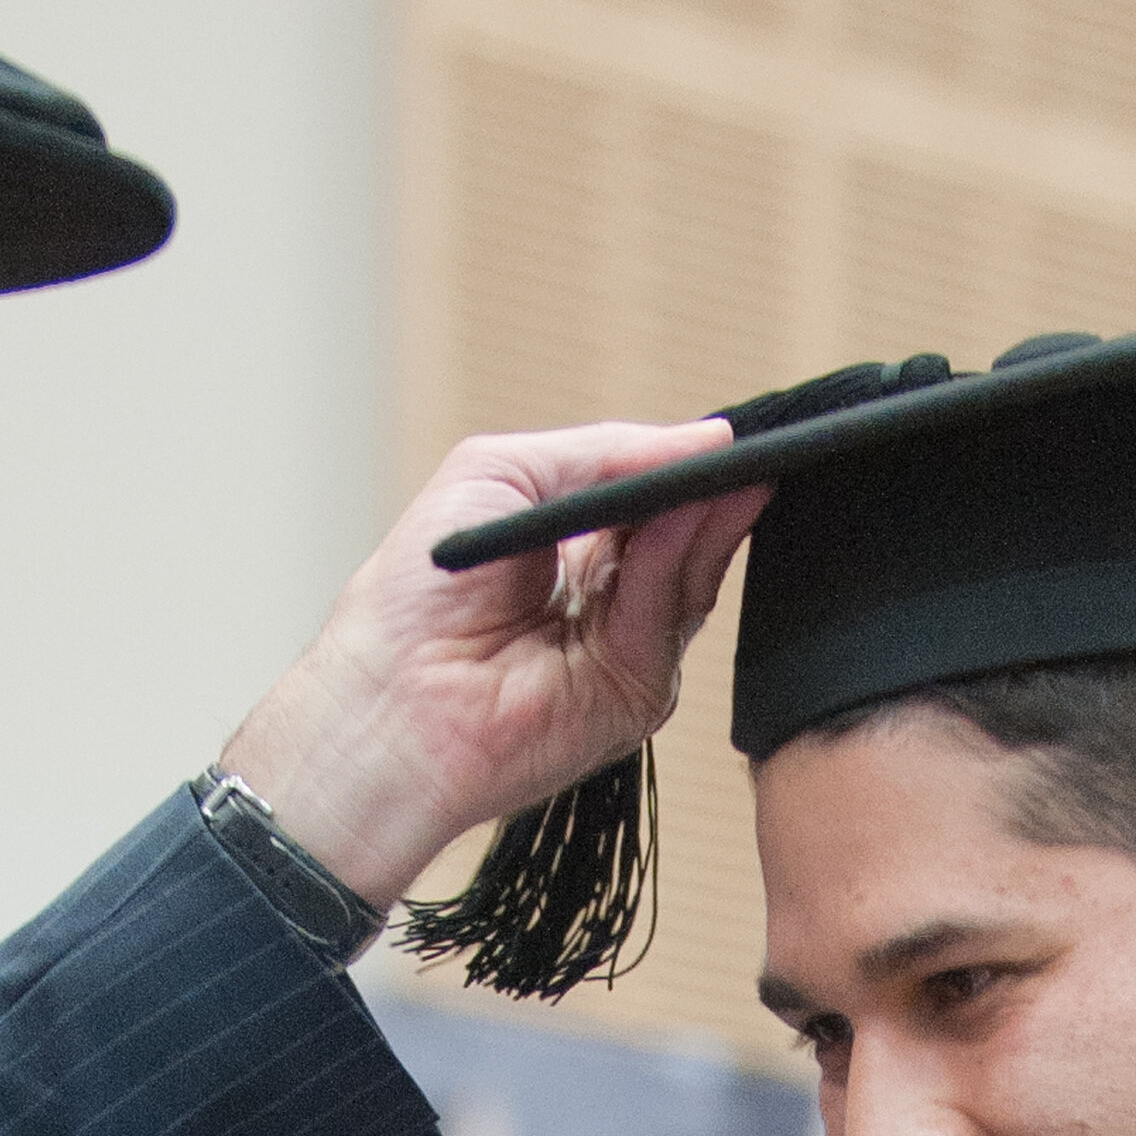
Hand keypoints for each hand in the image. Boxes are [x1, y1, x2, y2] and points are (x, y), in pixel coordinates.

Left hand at [217, 422, 771, 916]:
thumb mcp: (503, 472)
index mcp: (572, 549)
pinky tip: (674, 523)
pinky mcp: (635, 698)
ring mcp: (625, 653)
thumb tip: (704, 437)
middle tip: (744, 454)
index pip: (653, 503)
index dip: (688, 470)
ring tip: (716, 477)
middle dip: (711, 493)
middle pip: (685, 539)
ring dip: (701, 523)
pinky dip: (670, 568)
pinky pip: (666, 622)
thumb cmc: (417, 589)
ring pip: (689, 577)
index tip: (726, 438)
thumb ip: (604, 452)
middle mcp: (605, 602)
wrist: (390, 697)